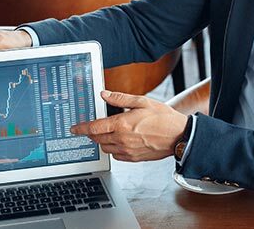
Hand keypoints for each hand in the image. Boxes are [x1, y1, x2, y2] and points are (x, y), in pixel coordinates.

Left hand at [71, 90, 187, 161]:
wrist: (180, 136)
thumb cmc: (163, 118)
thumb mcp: (142, 101)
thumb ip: (120, 98)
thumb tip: (105, 94)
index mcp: (122, 124)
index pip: (94, 128)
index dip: (81, 128)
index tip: (74, 128)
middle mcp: (122, 140)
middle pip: (97, 139)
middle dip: (91, 134)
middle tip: (91, 128)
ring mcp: (128, 151)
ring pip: (105, 148)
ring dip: (102, 141)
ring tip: (107, 133)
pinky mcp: (134, 158)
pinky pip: (116, 156)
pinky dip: (113, 149)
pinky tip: (119, 141)